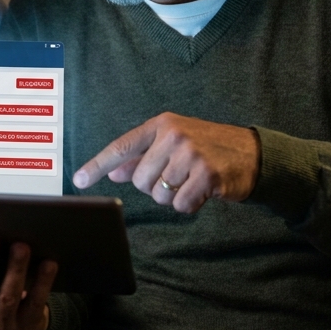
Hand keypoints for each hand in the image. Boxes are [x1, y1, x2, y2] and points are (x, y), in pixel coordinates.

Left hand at [72, 113, 261, 212]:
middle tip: (177, 176)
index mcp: (161, 125)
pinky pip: (180, 205)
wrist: (252, 152)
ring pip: (159, 195)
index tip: (79, 180)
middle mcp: (173, 136)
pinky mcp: (207, 174)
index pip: (122, 147)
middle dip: (155, 187)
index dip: (97, 165)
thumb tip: (113, 172)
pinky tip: (203, 191)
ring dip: (174, 196)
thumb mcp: (172, 144)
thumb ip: (142, 157)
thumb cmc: (207, 147)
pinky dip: (190, 204)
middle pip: (140, 180)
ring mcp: (191, 154)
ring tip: (192, 181)